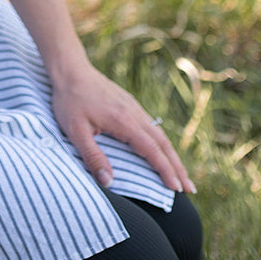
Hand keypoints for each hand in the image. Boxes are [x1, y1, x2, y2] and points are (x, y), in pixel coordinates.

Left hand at [50, 60, 195, 195]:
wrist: (71, 70)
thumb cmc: (70, 101)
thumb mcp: (75, 131)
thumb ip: (92, 157)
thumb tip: (108, 182)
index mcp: (124, 122)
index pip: (152, 151)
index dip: (165, 171)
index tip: (177, 190)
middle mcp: (135, 114)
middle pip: (164, 144)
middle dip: (178, 168)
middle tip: (190, 189)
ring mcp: (134, 108)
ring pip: (160, 135)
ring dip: (173, 157)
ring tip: (182, 176)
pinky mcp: (130, 105)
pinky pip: (152, 127)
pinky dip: (162, 144)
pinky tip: (162, 152)